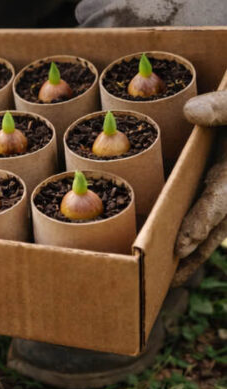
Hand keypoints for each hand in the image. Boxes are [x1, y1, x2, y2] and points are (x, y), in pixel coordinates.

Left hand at [173, 91, 226, 285]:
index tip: (180, 247)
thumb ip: (222, 109)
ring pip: (213, 226)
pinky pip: (208, 211)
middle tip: (167, 280)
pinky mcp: (217, 182)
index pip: (219, 201)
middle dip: (193, 252)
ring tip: (167, 277)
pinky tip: (173, 248)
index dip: (200, 224)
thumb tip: (191, 112)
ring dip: (193, 249)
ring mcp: (226, 188)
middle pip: (216, 226)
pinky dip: (193, 231)